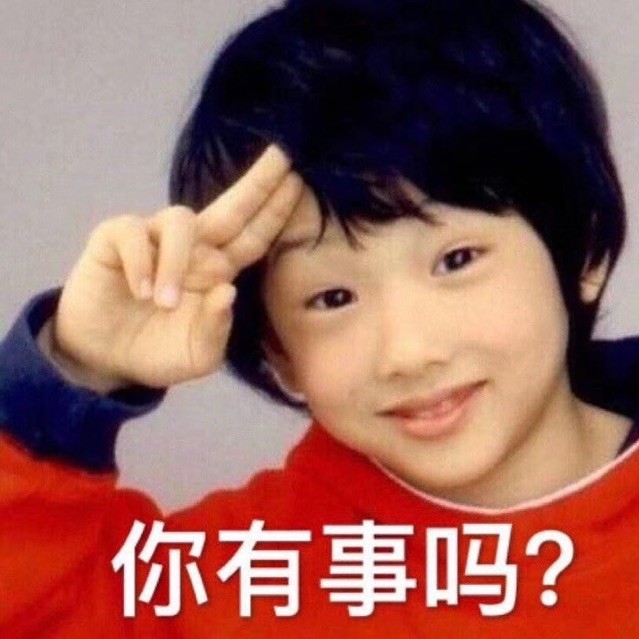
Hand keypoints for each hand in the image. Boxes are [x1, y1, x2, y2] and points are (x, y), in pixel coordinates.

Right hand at [50, 145, 302, 390]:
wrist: (106, 359)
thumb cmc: (159, 351)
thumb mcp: (197, 354)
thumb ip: (216, 329)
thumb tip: (227, 290)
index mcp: (217, 271)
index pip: (253, 237)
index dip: (274, 212)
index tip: (299, 181)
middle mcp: (192, 248)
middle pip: (230, 208)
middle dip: (257, 183)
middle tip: (282, 155)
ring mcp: (154, 240)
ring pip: (180, 220)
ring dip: (177, 261)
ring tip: (165, 303)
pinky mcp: (115, 240)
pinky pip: (133, 233)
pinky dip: (140, 264)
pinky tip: (139, 293)